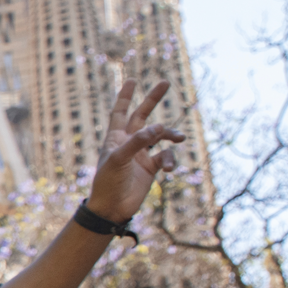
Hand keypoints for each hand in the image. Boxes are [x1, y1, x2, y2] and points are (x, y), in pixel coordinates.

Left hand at [85, 79, 185, 223]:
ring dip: (171, 134)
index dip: (125, 96)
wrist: (112, 208)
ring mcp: (141, 154)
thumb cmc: (108, 182)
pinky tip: (169, 169)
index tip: (132, 79)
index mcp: (115, 138)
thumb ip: (138, 142)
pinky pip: (166, 156)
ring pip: (160, 136)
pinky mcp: (151, 167)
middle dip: (152, 100)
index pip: (120, 112)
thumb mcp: (118, 159)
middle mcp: (128, 143)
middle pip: (142, 116)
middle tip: (165, 82)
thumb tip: (158, 127)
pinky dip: (171, 160)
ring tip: (180, 137)